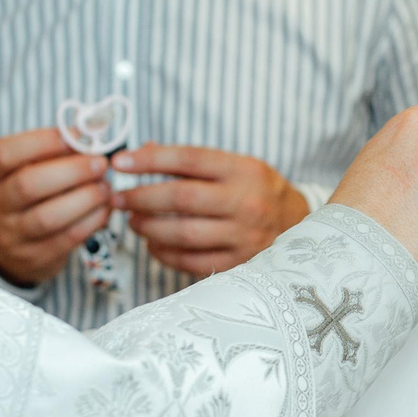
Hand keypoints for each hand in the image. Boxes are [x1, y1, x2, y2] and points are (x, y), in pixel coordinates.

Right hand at [0, 128, 113, 286]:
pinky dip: (91, 221)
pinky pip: (66, 238)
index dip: (43, 142)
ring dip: (85, 198)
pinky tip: (105, 207)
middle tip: (100, 163)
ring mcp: (10, 235)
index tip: (77, 136)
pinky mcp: (33, 256)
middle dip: (71, 171)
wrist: (9, 249)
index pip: (4, 153)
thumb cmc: (23, 197)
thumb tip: (89, 132)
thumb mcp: (22, 170)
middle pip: (28, 185)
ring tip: (105, 186)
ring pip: (48, 217)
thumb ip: (49, 151)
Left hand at [111, 145, 310, 276]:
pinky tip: (153, 244)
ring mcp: (244, 237)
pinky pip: (190, 262)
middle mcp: (246, 202)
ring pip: (183, 234)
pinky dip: (164, 254)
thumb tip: (141, 151)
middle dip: (140, 198)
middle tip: (117, 199)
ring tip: (133, 221)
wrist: (300, 226)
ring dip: (149, 228)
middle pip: (181, 199)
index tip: (119, 163)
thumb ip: (191, 161)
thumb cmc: (256, 191)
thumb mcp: (235, 166)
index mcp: (244, 170)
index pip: (189, 159)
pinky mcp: (240, 265)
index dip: (150, 160)